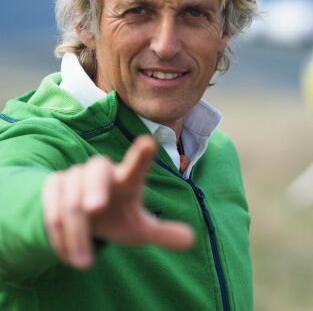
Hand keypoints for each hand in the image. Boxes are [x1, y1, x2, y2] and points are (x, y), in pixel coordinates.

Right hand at [43, 135, 193, 268]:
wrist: (81, 216)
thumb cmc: (116, 217)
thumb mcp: (138, 228)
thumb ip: (162, 233)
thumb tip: (191, 239)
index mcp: (126, 180)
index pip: (135, 166)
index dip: (141, 155)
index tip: (148, 142)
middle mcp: (101, 173)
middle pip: (97, 171)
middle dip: (95, 188)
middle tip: (95, 208)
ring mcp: (75, 177)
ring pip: (72, 199)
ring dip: (77, 233)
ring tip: (84, 263)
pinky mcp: (54, 186)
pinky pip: (52, 207)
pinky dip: (58, 233)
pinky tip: (66, 254)